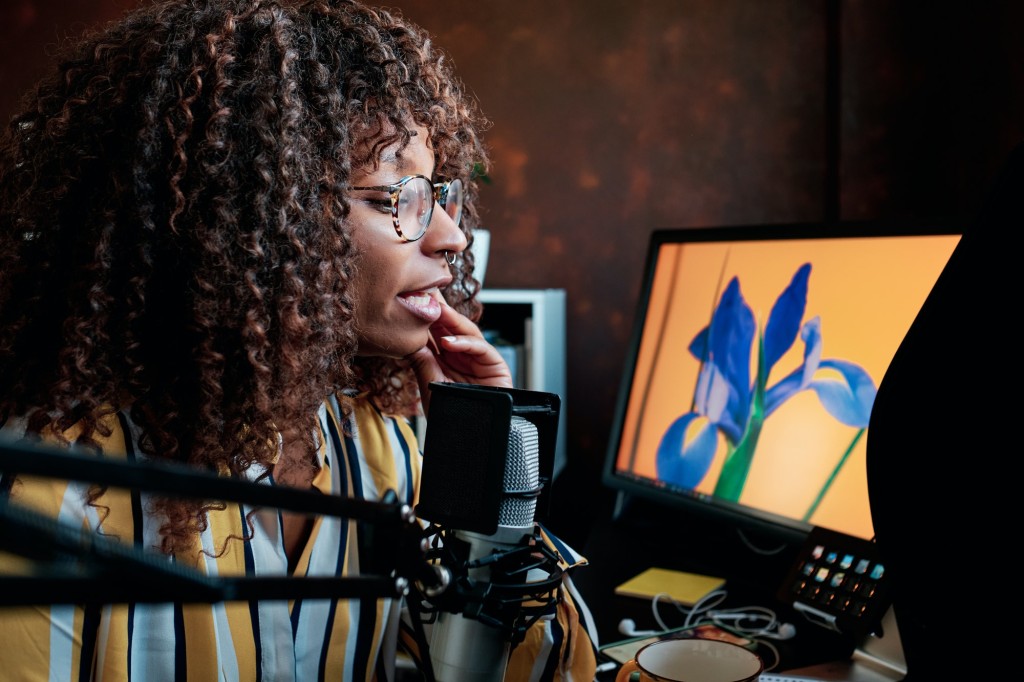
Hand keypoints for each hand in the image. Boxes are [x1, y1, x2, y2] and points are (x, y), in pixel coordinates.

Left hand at [407, 294, 512, 415]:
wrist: (473, 438)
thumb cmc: (451, 417)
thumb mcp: (430, 387)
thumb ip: (422, 363)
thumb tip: (407, 340)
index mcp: (445, 360)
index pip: (434, 333)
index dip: (425, 317)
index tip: (412, 300)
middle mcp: (462, 356)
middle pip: (451, 327)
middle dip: (439, 310)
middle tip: (427, 293)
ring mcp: (479, 360)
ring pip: (467, 332)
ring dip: (452, 321)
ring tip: (438, 310)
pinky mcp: (495, 366)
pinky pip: (481, 348)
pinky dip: (466, 343)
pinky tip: (449, 342)